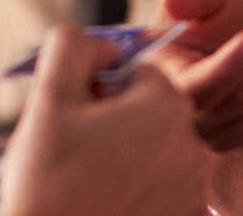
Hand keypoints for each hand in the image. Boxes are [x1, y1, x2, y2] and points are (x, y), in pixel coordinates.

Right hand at [0, 25, 207, 215]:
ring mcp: (194, 188)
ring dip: (123, 158)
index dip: (96, 92)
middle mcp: (195, 144)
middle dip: (112, 124)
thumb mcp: (48, 100)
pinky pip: (159, 187)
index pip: (134, 72)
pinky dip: (134, 192)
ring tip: (86, 185)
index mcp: (168, 104)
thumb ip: (71, 47)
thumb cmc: (49, 187)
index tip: (75, 124)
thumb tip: (99, 43)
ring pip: (152, 149)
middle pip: (147, 110)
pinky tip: (105, 205)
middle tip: (76, 156)